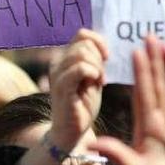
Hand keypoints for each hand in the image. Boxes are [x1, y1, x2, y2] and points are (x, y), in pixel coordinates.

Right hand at [48, 29, 107, 149]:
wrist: (71, 131)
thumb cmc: (83, 104)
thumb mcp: (91, 77)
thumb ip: (93, 60)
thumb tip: (101, 44)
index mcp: (64, 58)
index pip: (82, 34)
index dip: (99, 41)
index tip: (107, 58)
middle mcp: (57, 63)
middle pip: (84, 43)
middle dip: (99, 58)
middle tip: (101, 77)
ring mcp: (57, 75)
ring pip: (82, 53)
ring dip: (97, 67)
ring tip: (98, 82)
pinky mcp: (62, 88)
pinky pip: (79, 69)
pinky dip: (92, 73)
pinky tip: (96, 84)